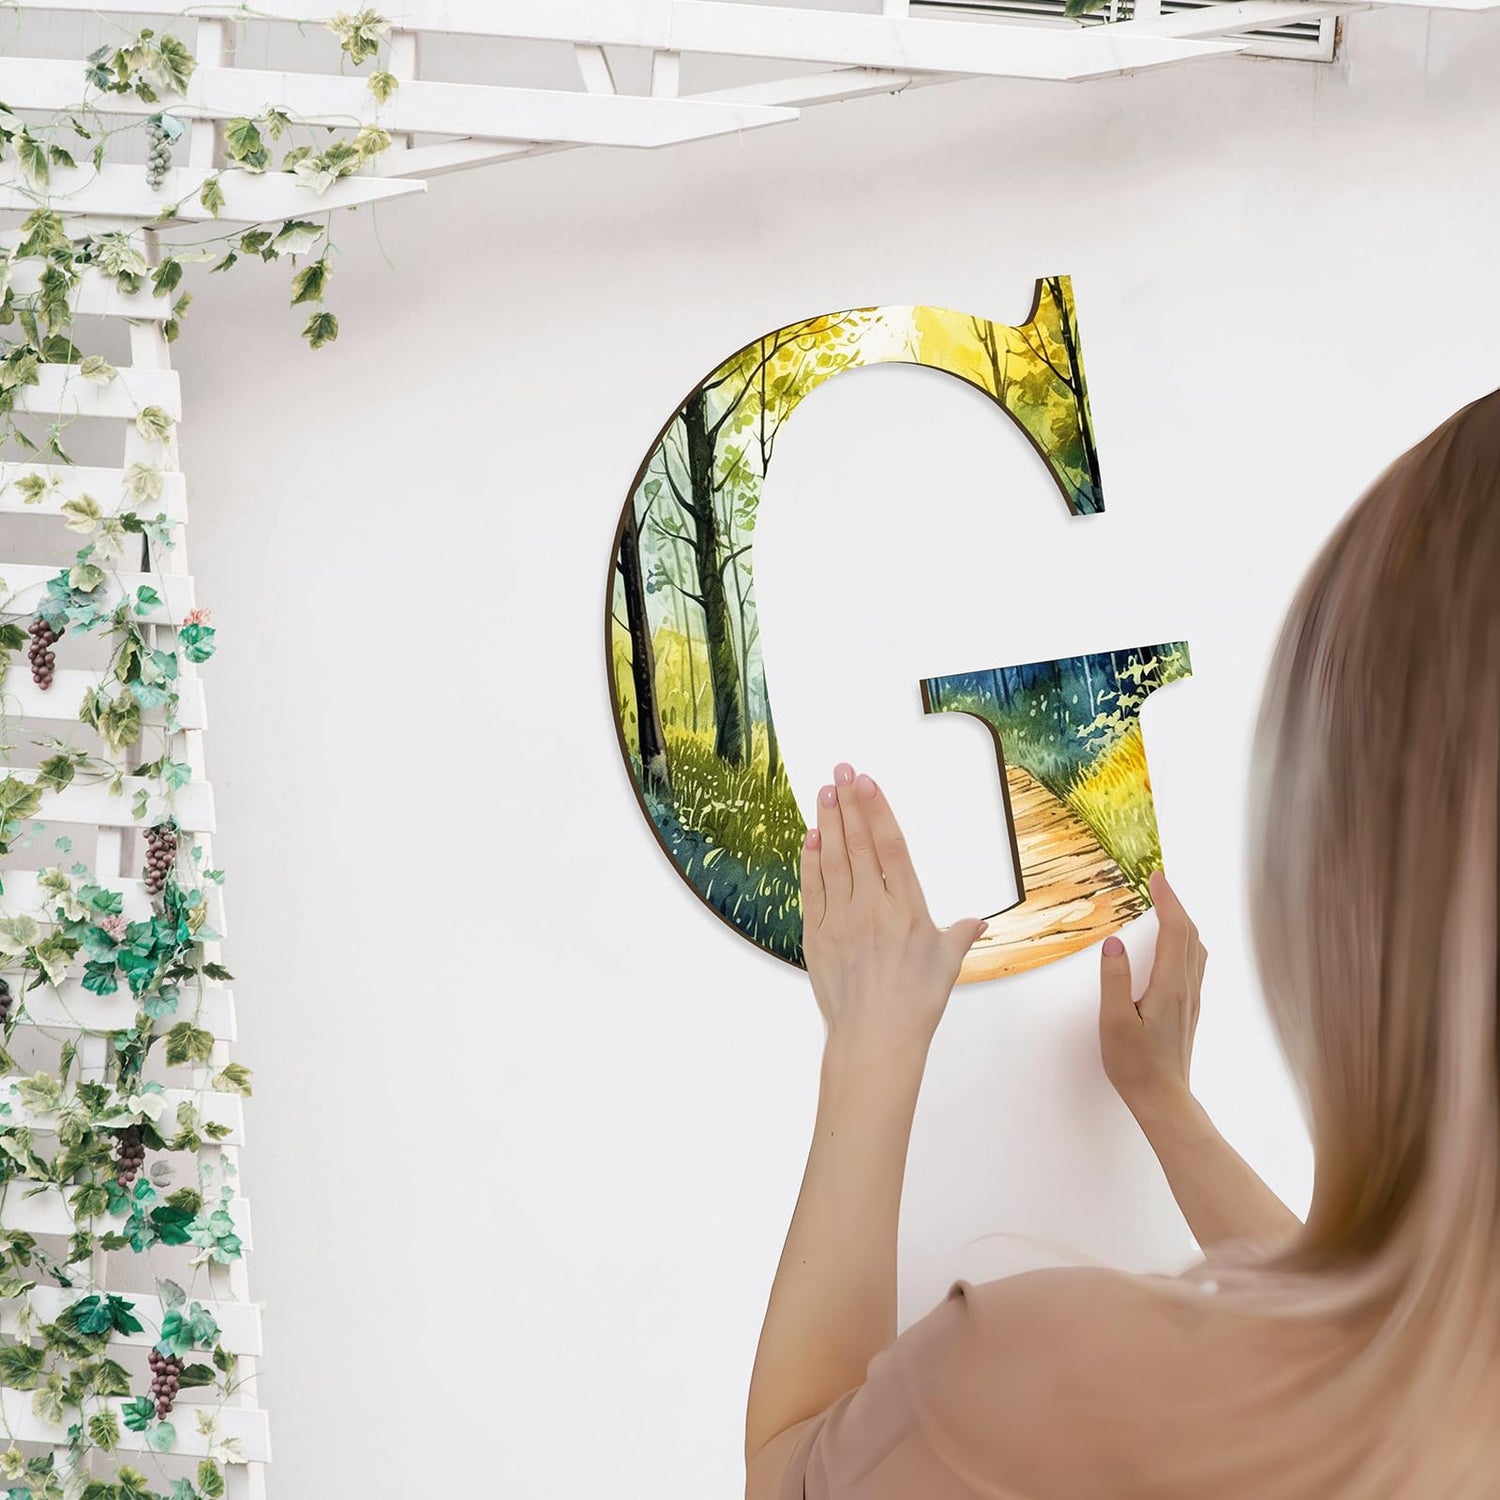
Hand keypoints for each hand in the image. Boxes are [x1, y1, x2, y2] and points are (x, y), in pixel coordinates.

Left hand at [800, 762, 986, 1061]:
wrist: (875, 1039)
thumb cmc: (915, 1004)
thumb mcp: (946, 964)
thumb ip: (959, 934)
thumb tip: (978, 923)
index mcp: (907, 909)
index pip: (890, 847)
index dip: (877, 810)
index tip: (866, 782)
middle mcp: (873, 907)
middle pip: (858, 844)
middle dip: (848, 803)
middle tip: (840, 771)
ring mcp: (842, 920)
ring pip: (833, 860)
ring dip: (828, 823)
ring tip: (824, 792)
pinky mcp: (818, 935)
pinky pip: (812, 888)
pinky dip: (810, 860)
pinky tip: (811, 837)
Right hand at [1098, 869, 1204, 1126]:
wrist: (1163, 1100)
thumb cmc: (1136, 1065)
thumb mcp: (1114, 1022)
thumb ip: (1114, 981)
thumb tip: (1114, 944)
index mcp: (1170, 986)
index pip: (1174, 929)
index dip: (1167, 899)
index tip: (1156, 877)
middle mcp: (1187, 988)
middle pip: (1190, 934)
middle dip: (1176, 904)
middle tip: (1158, 884)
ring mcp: (1192, 999)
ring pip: (1196, 949)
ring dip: (1183, 922)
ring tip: (1165, 908)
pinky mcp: (1189, 1010)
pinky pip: (1193, 964)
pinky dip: (1184, 942)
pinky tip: (1173, 948)